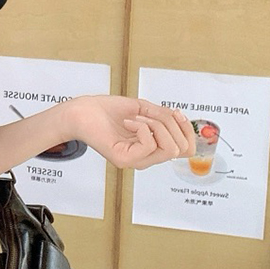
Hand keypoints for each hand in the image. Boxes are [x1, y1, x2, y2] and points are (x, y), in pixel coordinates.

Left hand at [68, 95, 196, 169]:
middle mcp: (145, 157)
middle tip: (150, 113)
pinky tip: (128, 122)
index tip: (176, 113)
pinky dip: (142, 127)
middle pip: (181, 149)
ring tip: (137, 117)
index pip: (186, 149)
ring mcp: (135, 160)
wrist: (81, 112)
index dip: (188, 130)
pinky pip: (148, 144)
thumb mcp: (142, 108)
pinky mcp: (124, 159)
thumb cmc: (106, 110)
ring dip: (157, 124)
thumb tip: (181, 118)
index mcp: (152, 147)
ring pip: (169, 148)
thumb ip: (163, 115)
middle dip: (171, 124)